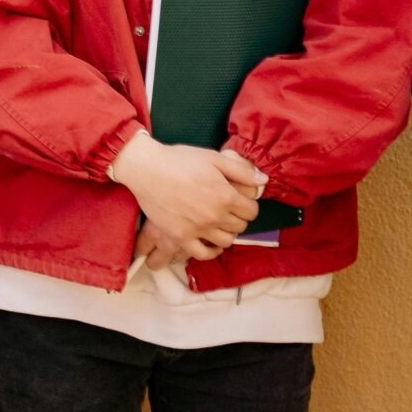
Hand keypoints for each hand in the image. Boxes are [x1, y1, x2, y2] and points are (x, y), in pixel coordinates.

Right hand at [109, 131, 261, 267]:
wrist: (146, 168)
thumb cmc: (180, 160)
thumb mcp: (214, 158)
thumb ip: (242, 170)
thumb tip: (264, 181)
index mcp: (226, 196)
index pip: (252, 211)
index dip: (248, 204)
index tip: (239, 199)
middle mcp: (215, 216)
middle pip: (240, 226)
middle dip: (237, 217)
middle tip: (227, 209)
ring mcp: (198, 229)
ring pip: (226, 241)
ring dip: (227, 233)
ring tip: (219, 223)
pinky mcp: (181, 237)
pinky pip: (203, 254)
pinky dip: (211, 251)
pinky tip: (211, 242)